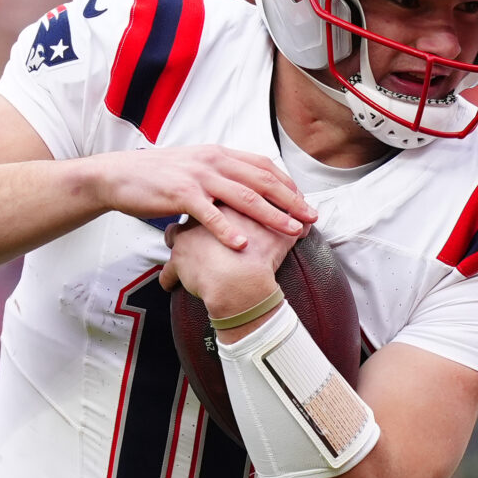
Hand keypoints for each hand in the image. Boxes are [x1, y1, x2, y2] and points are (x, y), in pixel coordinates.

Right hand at [89, 145, 315, 249]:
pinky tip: (243, 244)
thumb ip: (219, 173)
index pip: (262, 166)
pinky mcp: (180, 195)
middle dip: (291, 200)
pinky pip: (209, 214)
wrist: (118, 175)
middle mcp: (212, 161)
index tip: (304, 201)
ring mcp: (197, 177)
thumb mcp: (194, 166)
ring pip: (243, 196)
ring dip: (271, 215)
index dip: (287, 184)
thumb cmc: (157, 176)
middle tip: (312, 218)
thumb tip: (244, 186)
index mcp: (218, 153)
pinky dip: (228, 229)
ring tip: (291, 230)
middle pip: (262, 180)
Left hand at [158, 204, 297, 317]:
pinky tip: (169, 284)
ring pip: (173, 234)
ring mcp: (187, 236)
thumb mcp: (282, 239)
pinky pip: (170, 271)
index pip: (219, 193)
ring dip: (174, 240)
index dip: (220, 198)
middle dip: (192, 212)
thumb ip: (294, 227)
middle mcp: (203, 214)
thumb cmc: (260, 257)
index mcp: (226, 203)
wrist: (238, 280)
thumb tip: (308, 224)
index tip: (219, 202)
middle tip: (194, 219)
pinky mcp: (178, 260)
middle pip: (192, 207)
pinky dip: (170, 278)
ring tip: (177, 247)